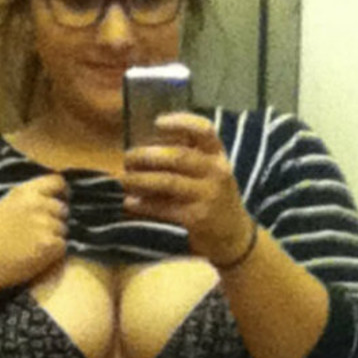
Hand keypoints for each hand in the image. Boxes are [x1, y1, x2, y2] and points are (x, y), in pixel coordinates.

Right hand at [0, 174, 67, 289]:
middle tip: (38, 233)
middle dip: (56, 220)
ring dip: (54, 238)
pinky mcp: (49, 244)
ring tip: (32, 246)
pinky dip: (53, 253)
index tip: (61, 201)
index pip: (57, 181)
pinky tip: (35, 256)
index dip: (62, 192)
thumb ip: (28, 199)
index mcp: (25, 192)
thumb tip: (51, 197)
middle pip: (63, 209)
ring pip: (64, 229)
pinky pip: (62, 246)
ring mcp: (45, 224)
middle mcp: (37, 204)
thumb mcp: (5, 205)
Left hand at [122, 113, 253, 267]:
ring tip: (124, 180)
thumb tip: (145, 148)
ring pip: (169, 182)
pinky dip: (145, 205)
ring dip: (141, 180)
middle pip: (179, 156)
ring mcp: (208, 196)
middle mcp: (216, 172)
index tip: (157, 122)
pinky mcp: (197, 219)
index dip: (181, 122)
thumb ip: (188, 158)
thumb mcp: (210, 173)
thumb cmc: (214, 198)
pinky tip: (130, 203)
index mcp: (218, 156)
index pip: (204, 130)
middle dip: (148, 155)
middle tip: (128, 158)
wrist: (234, 236)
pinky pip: (165, 208)